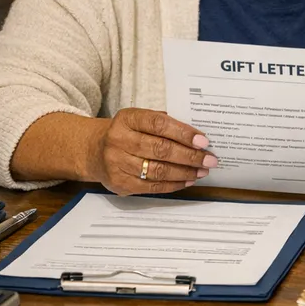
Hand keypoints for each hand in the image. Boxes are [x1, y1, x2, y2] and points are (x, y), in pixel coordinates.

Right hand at [85, 108, 215, 195]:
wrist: (94, 150)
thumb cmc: (127, 132)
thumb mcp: (139, 119)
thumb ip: (163, 123)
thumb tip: (197, 136)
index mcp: (127, 119)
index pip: (159, 124)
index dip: (183, 133)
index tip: (203, 140)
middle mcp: (119, 140)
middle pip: (160, 149)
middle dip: (190, 156)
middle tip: (209, 159)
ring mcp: (117, 163)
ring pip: (157, 170)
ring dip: (185, 172)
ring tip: (202, 171)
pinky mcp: (119, 183)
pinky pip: (151, 186)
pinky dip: (173, 184)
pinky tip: (187, 180)